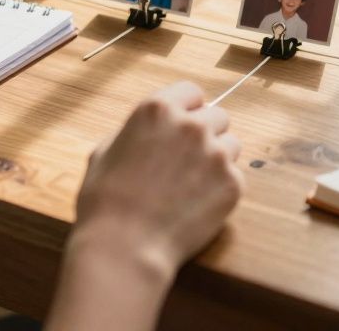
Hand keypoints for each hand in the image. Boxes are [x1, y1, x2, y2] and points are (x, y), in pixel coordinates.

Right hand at [71, 81, 242, 278]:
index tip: (182, 125)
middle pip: (216, 116)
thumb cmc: (105, 203)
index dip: (187, 109)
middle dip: (205, 134)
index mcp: (158, 109)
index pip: (191, 92)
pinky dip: (220, 189)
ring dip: (217, 159)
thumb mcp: (104, 152)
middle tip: (187, 160)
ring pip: (231, 144)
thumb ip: (135, 131)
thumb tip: (152, 129)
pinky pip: (234, 177)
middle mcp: (192, 125)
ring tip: (192, 185)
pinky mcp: (232, 184)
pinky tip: (197, 205)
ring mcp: (216, 154)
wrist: (125, 248)